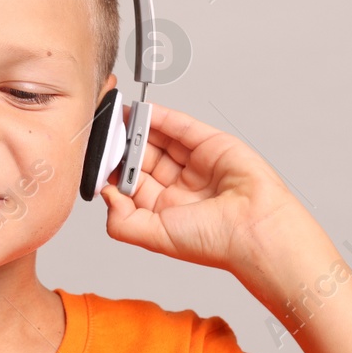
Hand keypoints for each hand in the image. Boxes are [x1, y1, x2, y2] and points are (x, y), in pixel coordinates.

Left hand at [99, 101, 324, 275]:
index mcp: (164, 211)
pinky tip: (140, 111)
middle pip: (143, 159)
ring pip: (160, 140)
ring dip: (138, 128)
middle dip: (123, 146)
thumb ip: (122, 221)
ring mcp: (196, 165)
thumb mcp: (154, 237)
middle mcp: (180, 187)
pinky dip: (160, 117)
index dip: (113, 170)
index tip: (96, 157)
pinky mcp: (212, 145)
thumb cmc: (215, 242)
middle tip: (104, 132)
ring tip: (117, 117)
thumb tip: (105, 194)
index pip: (130, 184)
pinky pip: (181, 127)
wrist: (255, 230)